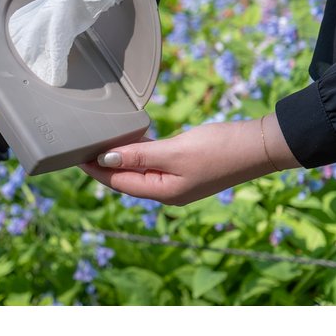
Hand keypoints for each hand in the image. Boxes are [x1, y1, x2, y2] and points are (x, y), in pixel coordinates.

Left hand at [79, 114, 299, 205]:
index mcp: (163, 193)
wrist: (260, 145)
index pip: (118, 182)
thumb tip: (105, 159)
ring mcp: (178, 181)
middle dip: (103, 166)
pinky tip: (129, 142)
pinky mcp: (186, 168)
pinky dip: (138, 153)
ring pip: (139, 171)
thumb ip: (138, 156)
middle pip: (125, 179)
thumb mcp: (174, 151)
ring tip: (98, 144)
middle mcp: (168, 191)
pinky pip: (153, 164)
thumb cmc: (219, 148)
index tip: (75, 155)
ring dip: (119, 159)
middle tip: (81, 148)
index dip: (95, 169)